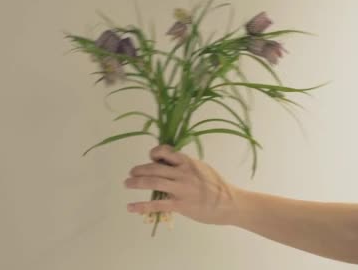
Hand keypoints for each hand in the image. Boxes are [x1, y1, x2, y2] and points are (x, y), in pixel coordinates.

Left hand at [124, 145, 240, 224]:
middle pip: (154, 167)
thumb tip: (169, 165)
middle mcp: (182, 172)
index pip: (165, 151)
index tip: (150, 158)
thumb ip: (185, 166)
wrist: (230, 203)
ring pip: (152, 182)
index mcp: (187, 162)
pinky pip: (156, 204)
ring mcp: (181, 188)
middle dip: (139, 170)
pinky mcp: (180, 204)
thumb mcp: (202, 168)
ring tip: (127, 184)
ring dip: (136, 183)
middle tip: (131, 173)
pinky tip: (131, 207)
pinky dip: (141, 206)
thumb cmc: (217, 186)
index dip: (154, 153)